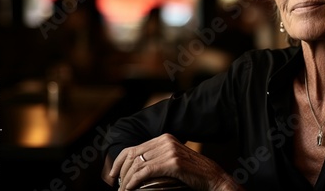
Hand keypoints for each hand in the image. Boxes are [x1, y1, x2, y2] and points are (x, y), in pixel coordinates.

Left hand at [108, 133, 242, 190]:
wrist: (212, 177)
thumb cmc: (192, 173)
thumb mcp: (173, 160)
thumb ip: (158, 158)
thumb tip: (136, 168)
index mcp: (164, 138)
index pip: (133, 148)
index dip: (119, 162)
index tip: (112, 175)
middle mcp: (166, 140)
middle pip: (133, 155)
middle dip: (120, 172)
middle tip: (116, 186)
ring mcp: (169, 150)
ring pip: (137, 164)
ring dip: (126, 180)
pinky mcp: (173, 162)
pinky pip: (145, 171)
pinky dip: (133, 182)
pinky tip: (130, 189)